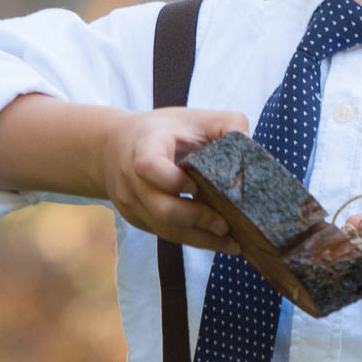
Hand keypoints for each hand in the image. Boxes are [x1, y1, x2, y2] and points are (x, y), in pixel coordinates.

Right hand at [99, 107, 247, 252]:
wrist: (113, 147)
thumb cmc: (163, 131)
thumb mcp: (192, 117)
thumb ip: (225, 124)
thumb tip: (248, 141)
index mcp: (143, 146)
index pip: (148, 166)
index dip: (173, 181)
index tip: (196, 186)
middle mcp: (131, 178)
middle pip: (160, 208)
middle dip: (196, 219)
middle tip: (226, 225)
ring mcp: (131, 202)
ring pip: (164, 229)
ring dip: (200, 239)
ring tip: (231, 244)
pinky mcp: (137, 218)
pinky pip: (165, 234)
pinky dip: (192, 239)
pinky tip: (217, 241)